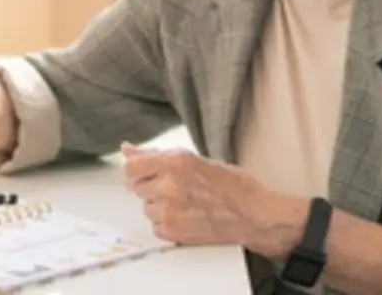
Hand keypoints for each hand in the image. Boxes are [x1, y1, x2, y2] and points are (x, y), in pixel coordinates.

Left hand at [121, 142, 272, 247]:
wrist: (253, 214)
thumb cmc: (232, 185)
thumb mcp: (194, 159)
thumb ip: (156, 155)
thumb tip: (127, 149)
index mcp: (175, 161)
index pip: (131, 166)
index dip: (136, 170)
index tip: (142, 172)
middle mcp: (169, 185)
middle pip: (136, 186)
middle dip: (150, 186)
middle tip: (172, 187)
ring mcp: (169, 211)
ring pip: (145, 207)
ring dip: (158, 205)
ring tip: (184, 202)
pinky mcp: (172, 231)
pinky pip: (155, 225)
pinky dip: (166, 222)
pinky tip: (186, 216)